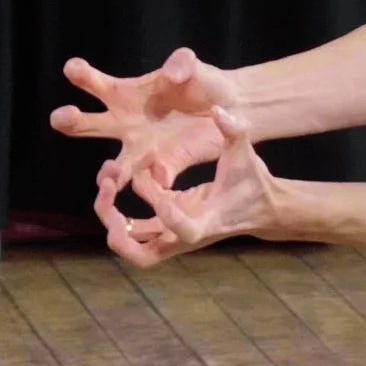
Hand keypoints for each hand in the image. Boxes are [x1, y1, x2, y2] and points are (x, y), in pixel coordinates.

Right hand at [52, 48, 240, 199]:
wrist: (232, 110)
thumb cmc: (204, 82)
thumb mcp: (195, 67)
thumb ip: (182, 64)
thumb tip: (170, 74)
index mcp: (126, 95)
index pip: (95, 84)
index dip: (81, 75)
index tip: (72, 69)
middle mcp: (125, 124)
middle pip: (87, 126)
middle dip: (71, 121)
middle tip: (60, 117)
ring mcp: (142, 150)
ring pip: (115, 168)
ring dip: (109, 174)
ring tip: (109, 174)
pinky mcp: (165, 168)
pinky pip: (152, 182)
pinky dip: (154, 183)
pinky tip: (160, 180)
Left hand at [100, 108, 277, 268]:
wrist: (260, 208)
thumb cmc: (253, 183)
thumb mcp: (245, 156)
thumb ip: (235, 133)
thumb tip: (219, 110)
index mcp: (207, 223)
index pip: (185, 231)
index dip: (171, 218)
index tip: (162, 194)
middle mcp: (184, 236)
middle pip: (142, 254)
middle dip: (119, 233)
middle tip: (108, 196)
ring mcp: (172, 234)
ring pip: (131, 244)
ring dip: (112, 221)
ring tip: (105, 186)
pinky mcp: (166, 225)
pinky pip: (134, 226)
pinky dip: (120, 208)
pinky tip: (117, 175)